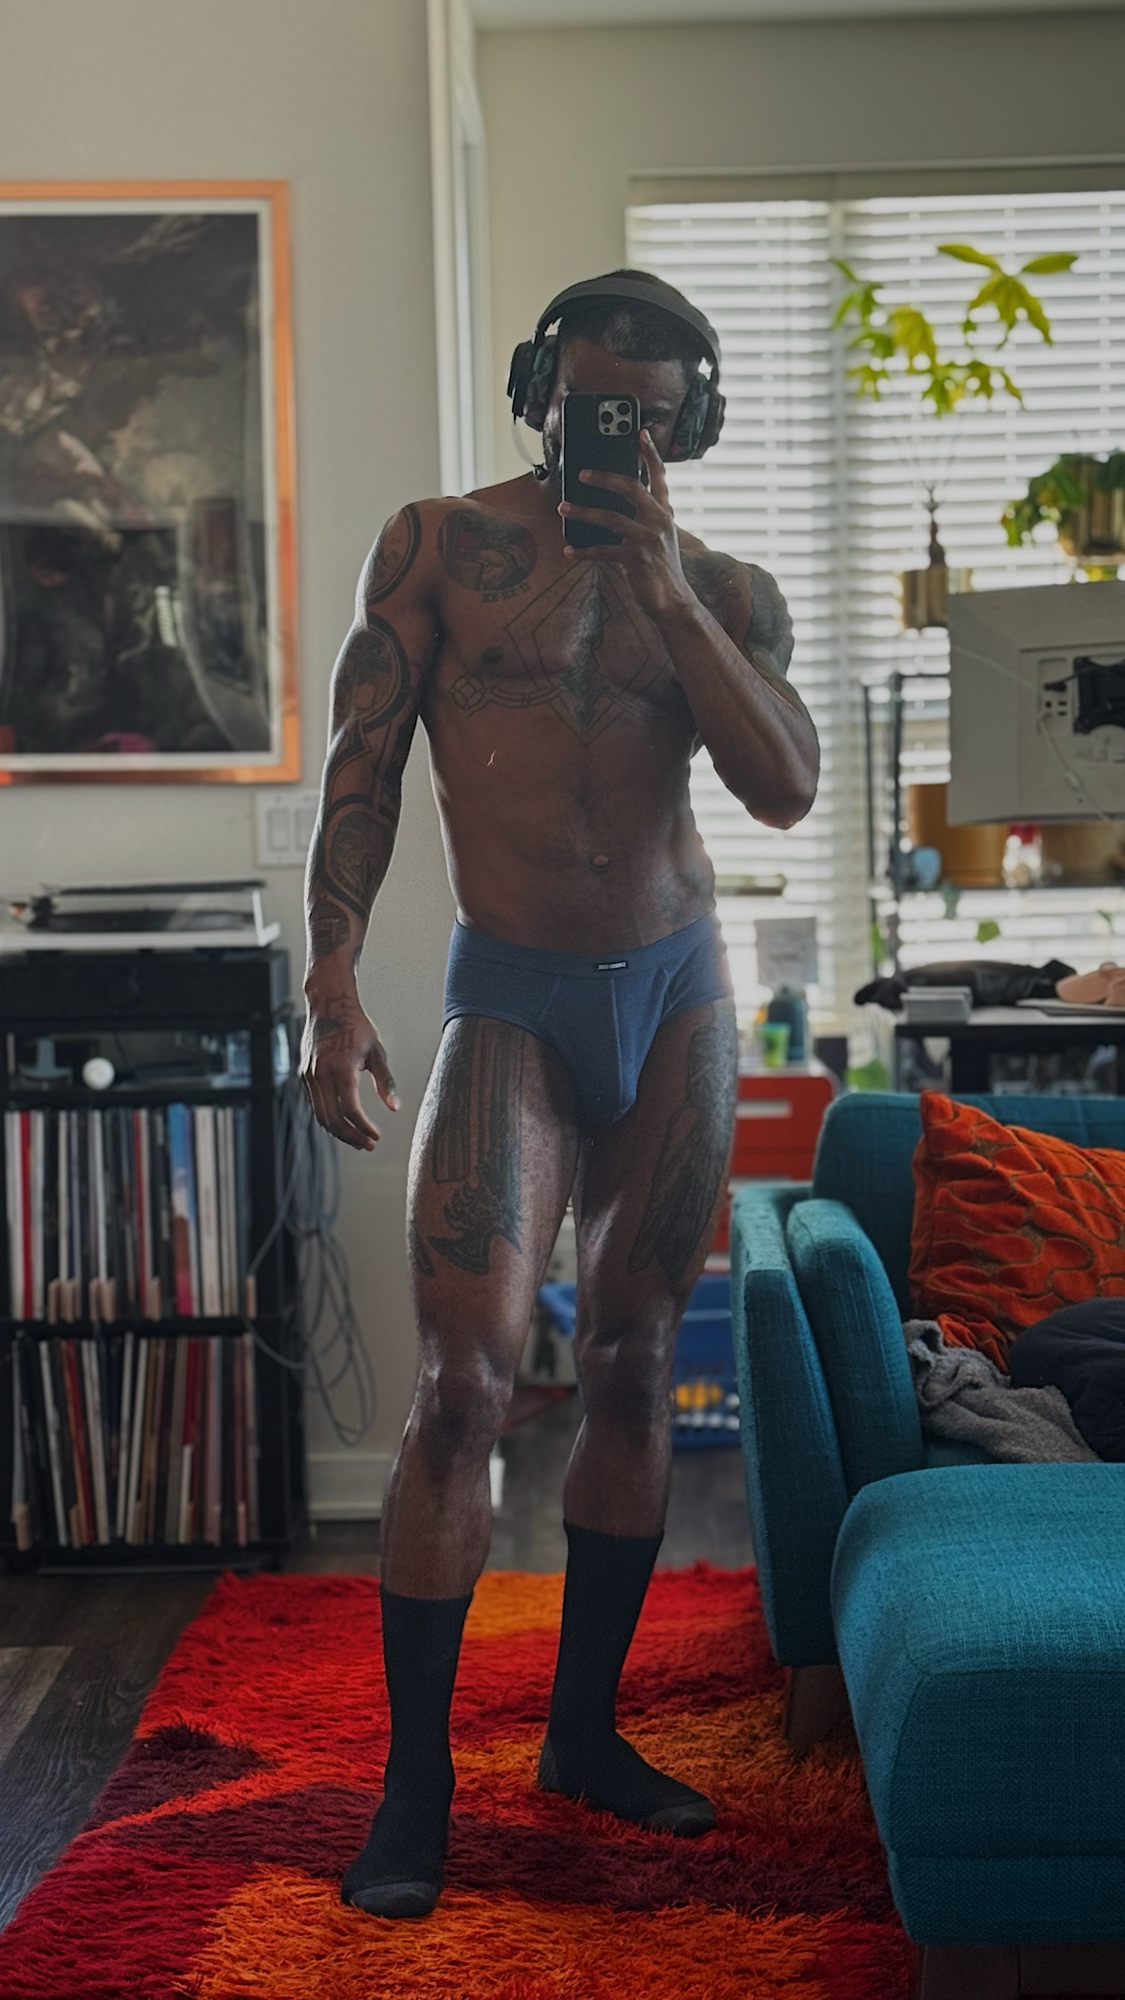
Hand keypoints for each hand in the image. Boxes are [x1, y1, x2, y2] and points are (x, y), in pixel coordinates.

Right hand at [300, 985, 397, 1150]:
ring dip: (339, 1131)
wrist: (329, 1003)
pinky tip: (344, 1122)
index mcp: (341, 1067)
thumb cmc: (357, 1026)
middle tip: (368, 1145)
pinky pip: (315, 1104)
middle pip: (332, 1119)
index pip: (350, 1110)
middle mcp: (321, 1073)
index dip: (363, 1128)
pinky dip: (328, 1117)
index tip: (376, 1137)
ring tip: (358, 1139)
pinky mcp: (304, 1074)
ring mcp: (309, 1074)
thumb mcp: (377, 1051)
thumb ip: (385, 1081)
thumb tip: (394, 1108)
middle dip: (351, 1136)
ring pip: (320, 1115)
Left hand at [558, 430, 691, 619]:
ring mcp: (648, 539)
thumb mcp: (655, 541)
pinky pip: (602, 550)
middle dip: (603, 477)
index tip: (640, 432)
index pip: (659, 477)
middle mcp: (659, 521)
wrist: (674, 602)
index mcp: (664, 514)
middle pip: (630, 487)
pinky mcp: (636, 559)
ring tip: (563, 507)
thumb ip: (634, 523)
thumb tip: (599, 511)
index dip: (650, 454)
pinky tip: (569, 550)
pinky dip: (583, 551)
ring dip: (582, 511)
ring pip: (609, 517)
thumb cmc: (660, 570)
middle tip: (581, 474)